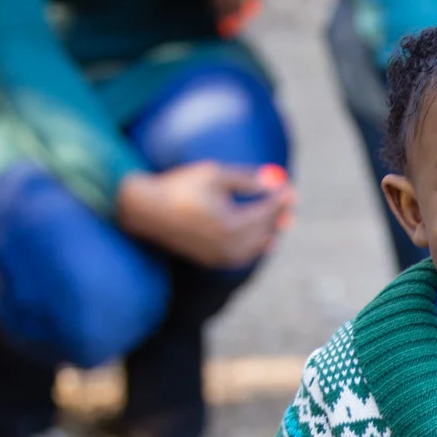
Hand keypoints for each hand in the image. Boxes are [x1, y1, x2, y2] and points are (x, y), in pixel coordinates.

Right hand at [115, 161, 291, 269]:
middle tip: (289, 204)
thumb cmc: (179, 187)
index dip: (280, 200)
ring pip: (255, 247)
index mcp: (229, 224)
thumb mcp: (214, 175)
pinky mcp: (211, 261)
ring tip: (281, 220)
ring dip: (268, 232)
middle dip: (277, 216)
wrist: (145, 210)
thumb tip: (275, 180)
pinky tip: (262, 239)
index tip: (291, 190)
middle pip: (263, 231)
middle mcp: (226, 246)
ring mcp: (218, 257)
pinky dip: (254, 247)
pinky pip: (241, 256)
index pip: (265, 213)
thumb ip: (246, 179)